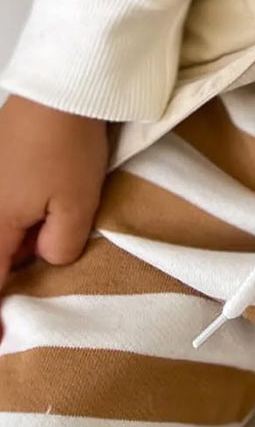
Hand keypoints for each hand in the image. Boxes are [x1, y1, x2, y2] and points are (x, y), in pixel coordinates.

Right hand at [0, 94, 108, 319]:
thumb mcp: (76, 206)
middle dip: (12, 266)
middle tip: (40, 268)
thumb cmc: (68, 145)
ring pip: (2, 227)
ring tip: (54, 223)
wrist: (61, 86)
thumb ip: (58, 247)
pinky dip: (19, 215)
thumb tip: (45, 256)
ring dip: (20, 238)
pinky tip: (48, 200)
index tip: (2, 340)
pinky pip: (4, 203)